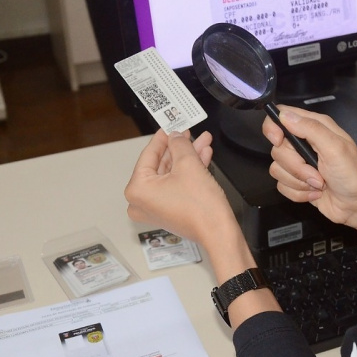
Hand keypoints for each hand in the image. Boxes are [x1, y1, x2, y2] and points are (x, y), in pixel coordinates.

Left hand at [127, 130, 281, 326]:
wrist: (218, 230)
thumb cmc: (200, 203)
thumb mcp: (189, 164)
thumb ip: (179, 145)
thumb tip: (175, 136)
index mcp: (137, 189)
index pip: (149, 155)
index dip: (162, 138)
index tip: (170, 126)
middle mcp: (141, 201)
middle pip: (161, 165)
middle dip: (179, 147)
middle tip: (189, 132)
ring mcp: (155, 208)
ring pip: (171, 174)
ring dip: (188, 157)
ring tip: (203, 141)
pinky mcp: (169, 211)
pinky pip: (175, 185)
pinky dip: (188, 172)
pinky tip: (203, 157)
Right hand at [263, 107, 356, 224]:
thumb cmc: (353, 175)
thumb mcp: (335, 148)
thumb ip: (311, 129)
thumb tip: (285, 115)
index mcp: (315, 127)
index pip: (282, 115)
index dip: (274, 127)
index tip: (279, 141)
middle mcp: (305, 143)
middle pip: (277, 148)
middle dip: (295, 166)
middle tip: (317, 171)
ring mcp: (300, 163)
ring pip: (277, 169)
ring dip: (299, 181)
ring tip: (319, 184)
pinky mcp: (297, 181)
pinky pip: (282, 186)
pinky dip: (299, 193)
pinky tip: (315, 192)